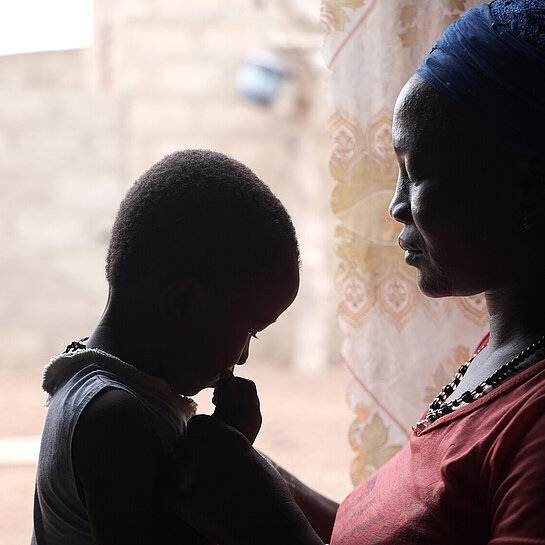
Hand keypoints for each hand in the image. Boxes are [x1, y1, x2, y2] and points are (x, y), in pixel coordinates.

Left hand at [163, 415, 322, 544]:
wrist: (272, 527)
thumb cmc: (272, 501)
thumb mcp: (256, 463)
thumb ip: (235, 453)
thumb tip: (226, 456)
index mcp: (229, 437)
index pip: (197, 423)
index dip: (195, 438)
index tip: (200, 453)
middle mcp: (209, 448)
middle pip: (181, 446)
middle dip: (185, 461)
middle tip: (194, 482)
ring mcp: (193, 470)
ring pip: (169, 466)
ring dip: (175, 479)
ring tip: (187, 497)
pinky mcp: (182, 496)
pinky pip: (163, 494)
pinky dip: (170, 505)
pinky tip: (182, 514)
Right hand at [212, 369, 261, 442]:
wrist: (225, 467)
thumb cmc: (217, 440)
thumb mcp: (220, 413)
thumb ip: (225, 392)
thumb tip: (227, 371)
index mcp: (251, 410)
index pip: (246, 384)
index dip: (231, 382)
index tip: (216, 391)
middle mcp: (256, 415)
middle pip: (247, 390)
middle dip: (232, 388)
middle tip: (215, 397)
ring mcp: (254, 422)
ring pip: (246, 399)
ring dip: (232, 396)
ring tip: (216, 404)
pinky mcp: (250, 427)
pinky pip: (245, 408)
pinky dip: (234, 405)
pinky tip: (222, 414)